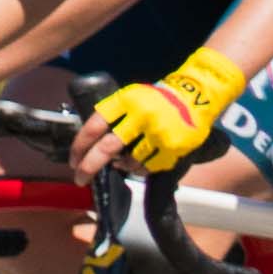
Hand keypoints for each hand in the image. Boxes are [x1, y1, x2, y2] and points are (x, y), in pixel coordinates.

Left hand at [78, 61, 234, 180]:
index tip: (73, 160)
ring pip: (128, 162)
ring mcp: (159, 132)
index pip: (94, 126)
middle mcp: (142, 115)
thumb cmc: (158, 99)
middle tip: (80, 178)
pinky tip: (139, 164)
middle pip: (107, 148)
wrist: (198, 95)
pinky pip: (148, 167)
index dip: (79, 146)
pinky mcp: (174, 146)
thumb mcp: (131, 97)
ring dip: (120, 166)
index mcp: (126, 101)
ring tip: (121, 163)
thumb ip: (112, 116)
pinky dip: (139, 169)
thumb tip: (89, 146)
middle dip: (89, 167)